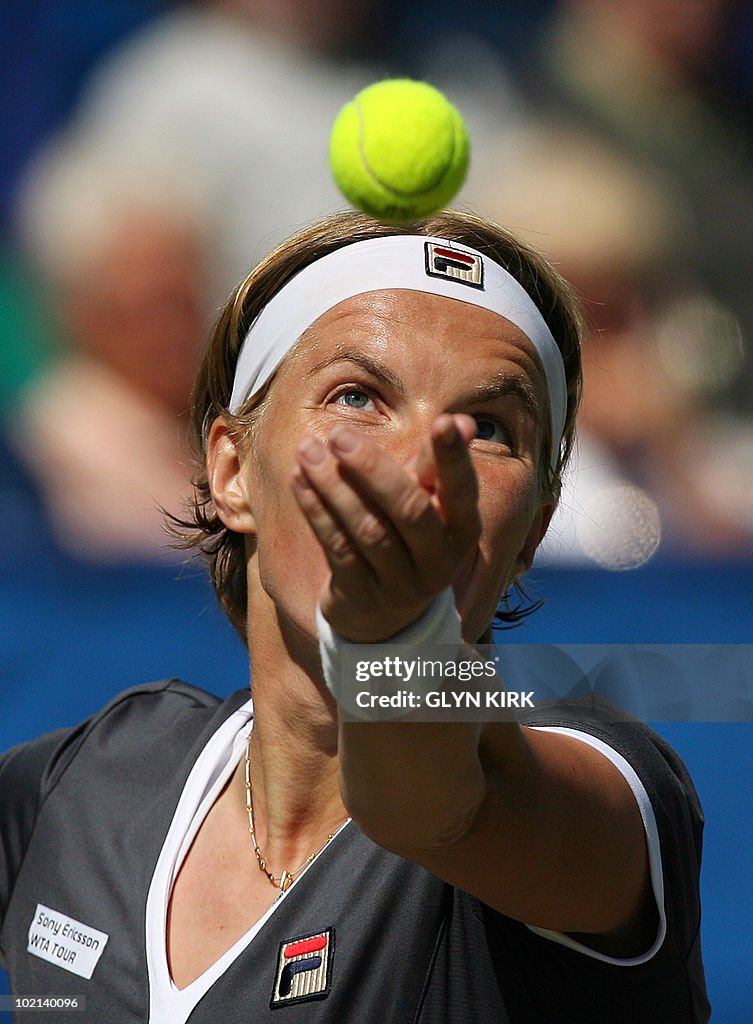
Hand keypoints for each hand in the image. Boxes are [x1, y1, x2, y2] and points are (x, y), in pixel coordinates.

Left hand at [291, 413, 479, 641]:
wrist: (385, 617)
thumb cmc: (407, 538)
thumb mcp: (427, 505)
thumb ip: (435, 465)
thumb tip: (460, 420)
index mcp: (462, 531)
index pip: (462, 491)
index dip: (454, 458)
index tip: (445, 421)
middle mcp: (438, 561)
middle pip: (410, 512)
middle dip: (373, 470)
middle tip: (338, 435)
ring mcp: (400, 584)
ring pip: (368, 529)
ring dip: (333, 486)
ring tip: (308, 450)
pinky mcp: (361, 596)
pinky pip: (337, 548)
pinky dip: (316, 510)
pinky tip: (298, 479)